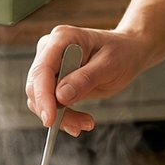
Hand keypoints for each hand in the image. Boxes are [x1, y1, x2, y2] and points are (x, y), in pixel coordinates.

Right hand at [25, 26, 142, 136]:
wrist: (128, 53)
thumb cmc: (121, 53)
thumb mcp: (109, 65)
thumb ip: (85, 79)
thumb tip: (60, 96)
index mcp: (62, 38)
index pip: (42, 69)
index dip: (43, 96)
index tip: (50, 119)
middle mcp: (50, 50)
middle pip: (37, 86)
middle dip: (53, 110)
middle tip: (78, 126)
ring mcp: (50, 65)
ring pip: (40, 98)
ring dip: (59, 116)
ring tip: (85, 123)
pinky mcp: (54, 80)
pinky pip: (49, 102)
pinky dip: (62, 115)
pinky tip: (81, 120)